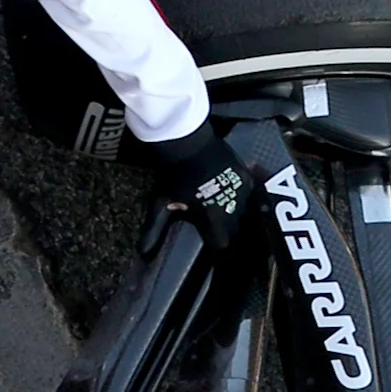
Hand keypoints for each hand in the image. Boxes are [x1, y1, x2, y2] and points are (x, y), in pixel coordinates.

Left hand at [140, 123, 252, 255]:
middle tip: (208, 215)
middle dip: (223, 225)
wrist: (186, 140)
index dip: (213, 238)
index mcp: (214, 217)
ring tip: (216, 200)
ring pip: (242, 210)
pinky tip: (225, 188)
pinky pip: (247, 192)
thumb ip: (155, 229)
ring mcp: (241, 189)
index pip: (221, 241)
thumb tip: (143, 251)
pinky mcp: (245, 174)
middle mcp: (233, 206)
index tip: (206, 232)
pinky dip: (238, 194)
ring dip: (232, 210)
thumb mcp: (162, 203)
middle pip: (233, 227)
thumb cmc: (173, 174)